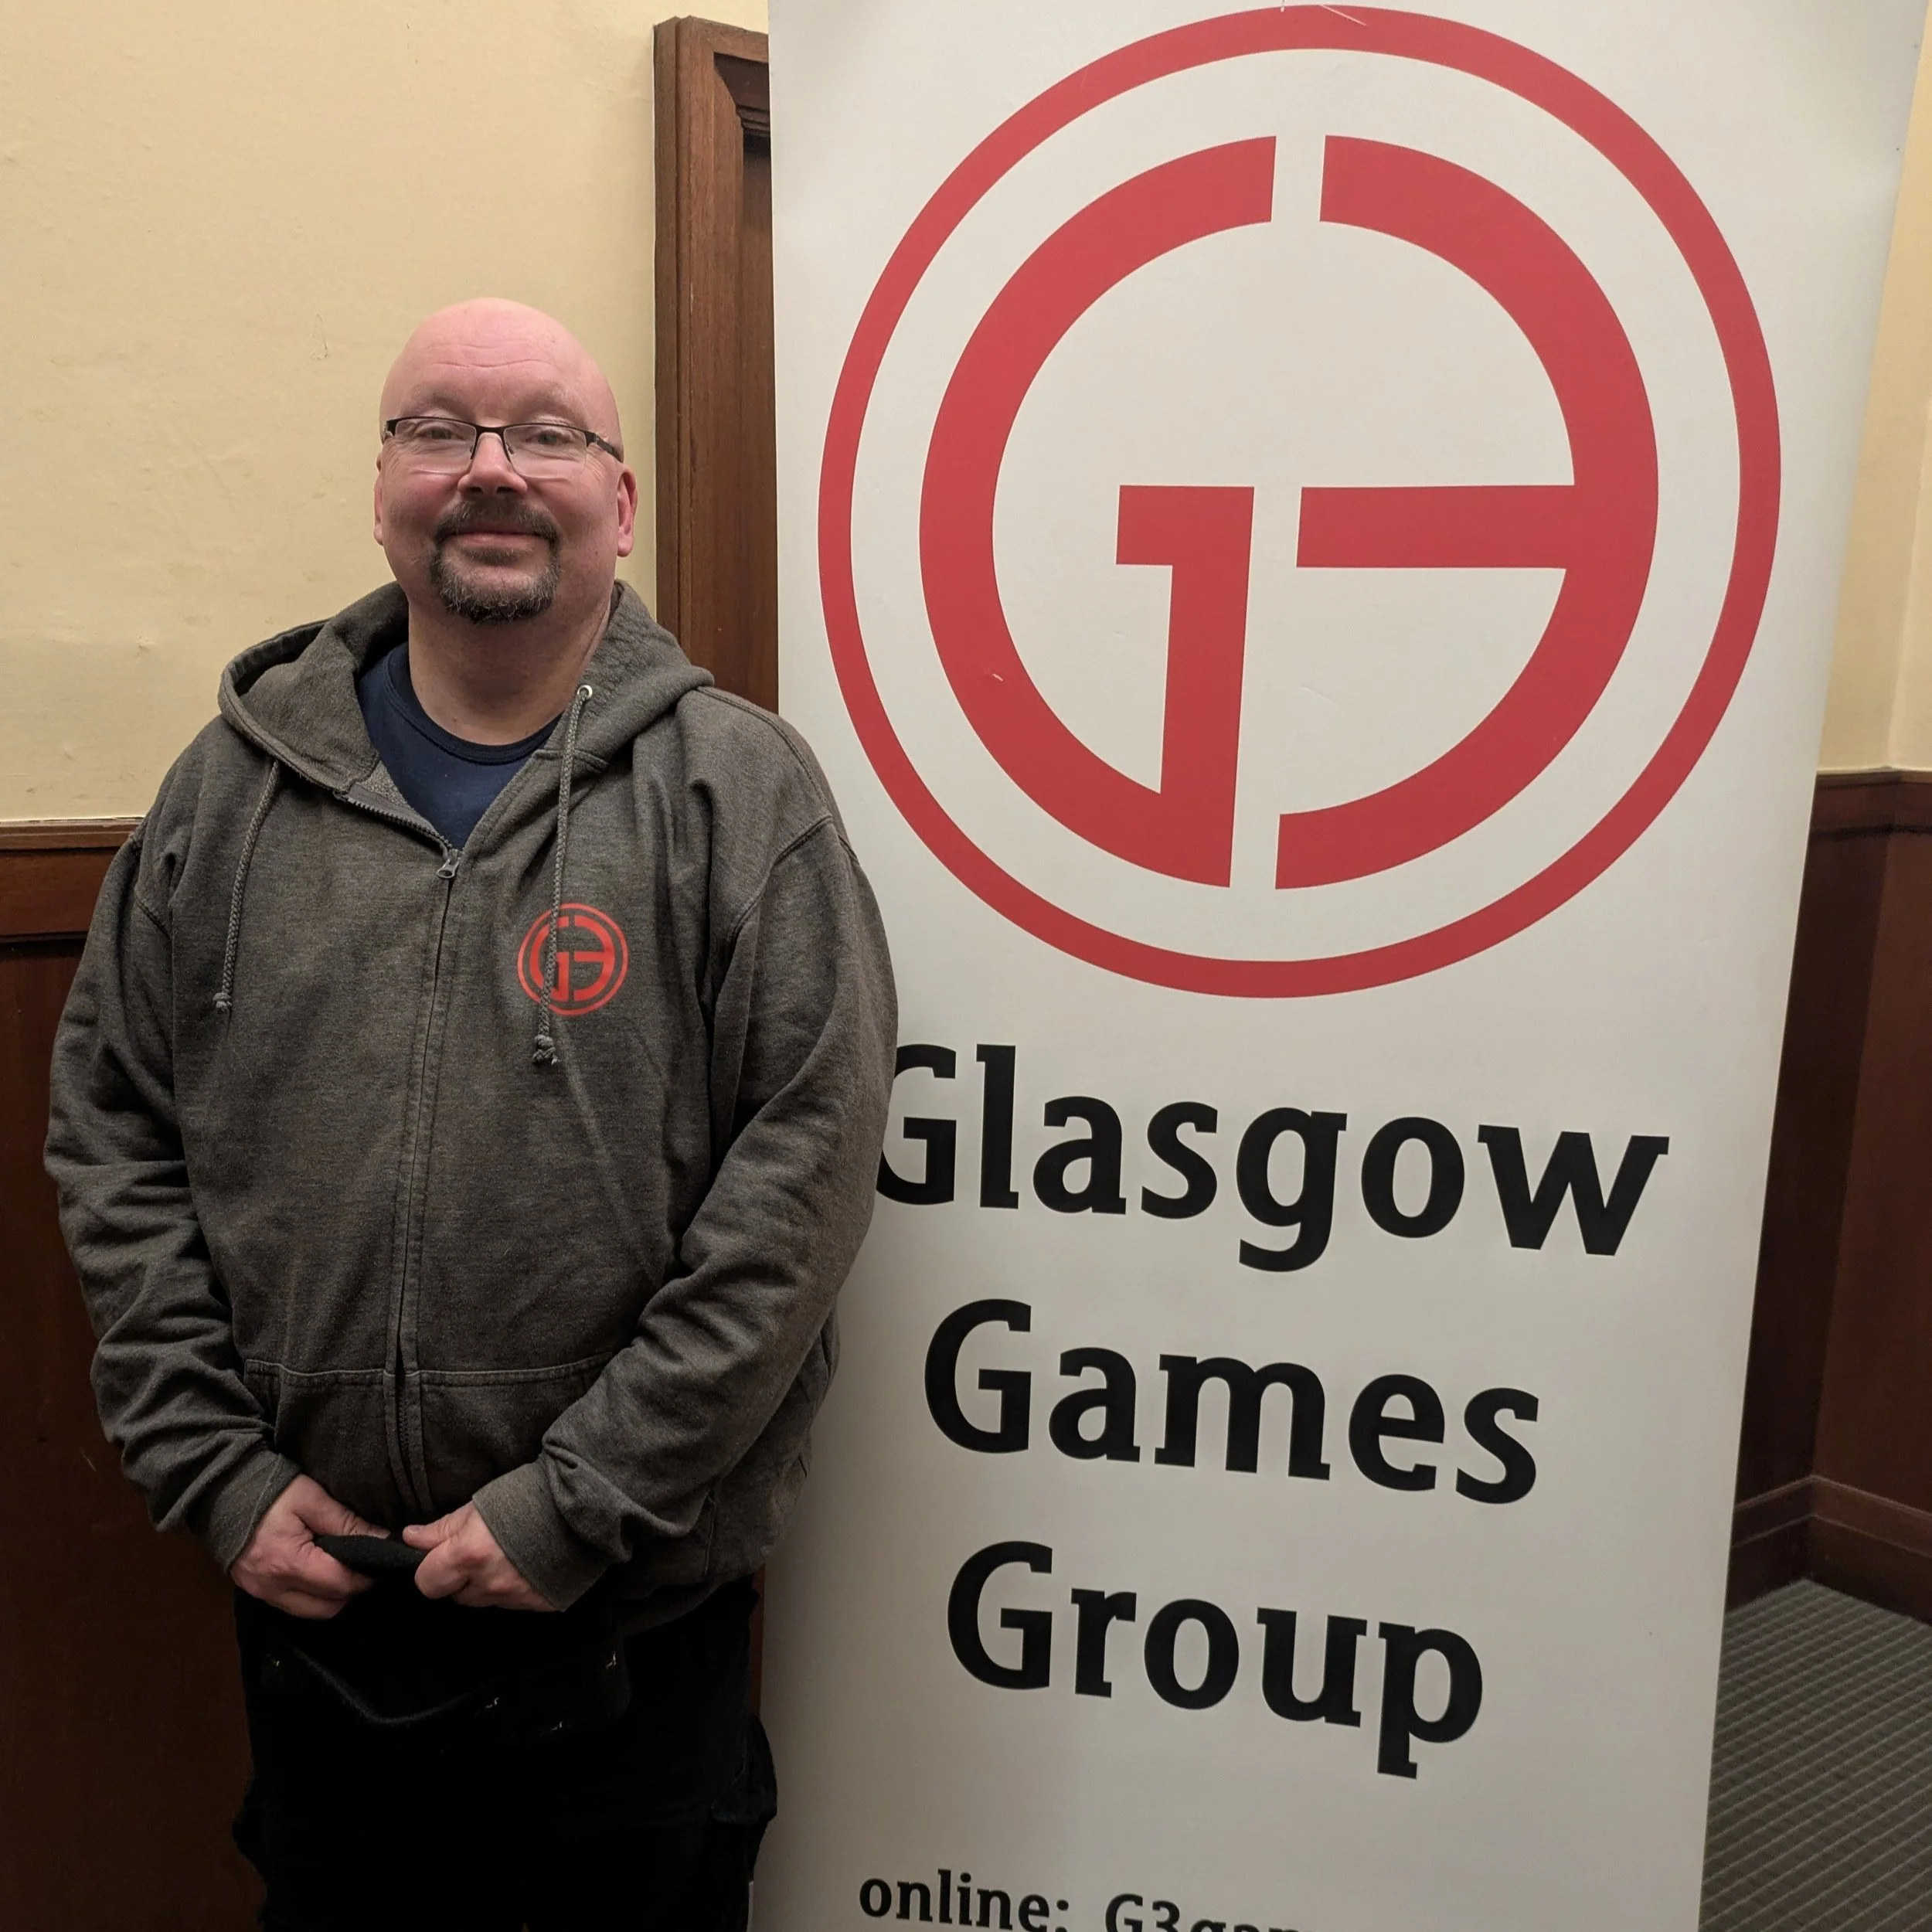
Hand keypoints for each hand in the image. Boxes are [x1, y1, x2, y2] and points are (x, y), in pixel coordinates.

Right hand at [231, 1474, 383, 1619]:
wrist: (221, 1492)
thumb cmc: (271, 1491)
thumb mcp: (312, 1499)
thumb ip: (347, 1522)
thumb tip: (382, 1539)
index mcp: (289, 1564)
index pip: (340, 1585)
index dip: (365, 1576)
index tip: (379, 1561)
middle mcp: (273, 1588)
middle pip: (327, 1608)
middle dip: (350, 1590)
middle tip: (362, 1565)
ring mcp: (261, 1593)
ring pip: (310, 1612)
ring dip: (330, 1597)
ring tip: (341, 1569)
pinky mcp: (254, 1591)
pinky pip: (291, 1606)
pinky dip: (310, 1596)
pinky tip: (318, 1574)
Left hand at [405, 1502, 552, 1610]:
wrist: (583, 1503)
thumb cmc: (529, 1495)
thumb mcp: (480, 1504)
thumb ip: (443, 1528)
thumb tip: (410, 1539)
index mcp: (469, 1555)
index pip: (426, 1582)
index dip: (430, 1568)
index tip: (441, 1556)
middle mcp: (490, 1583)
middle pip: (456, 1595)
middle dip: (460, 1578)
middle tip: (479, 1551)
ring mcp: (516, 1597)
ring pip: (484, 1601)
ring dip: (487, 1584)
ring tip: (508, 1555)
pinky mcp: (539, 1604)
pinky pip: (513, 1604)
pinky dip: (514, 1588)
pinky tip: (527, 1566)